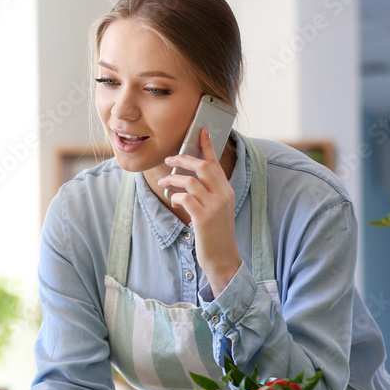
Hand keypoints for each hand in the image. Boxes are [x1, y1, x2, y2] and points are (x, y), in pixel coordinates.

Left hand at [158, 128, 240, 295]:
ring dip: (173, 179)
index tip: (201, 130)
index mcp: (226, 190)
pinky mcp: (203, 218)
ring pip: (190, 181)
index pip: (216, 163)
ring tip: (163, 182)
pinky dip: (176, 196)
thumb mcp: (215, 210)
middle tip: (168, 159)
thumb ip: (207, 194)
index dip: (208, 145)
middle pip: (202, 166)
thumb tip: (186, 181)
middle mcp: (223, 195)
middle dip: (182, 159)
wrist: (223, 259)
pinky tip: (174, 200)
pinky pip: (185, 198)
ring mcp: (214, 206)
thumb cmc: (215, 234)